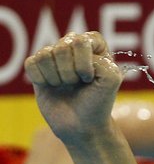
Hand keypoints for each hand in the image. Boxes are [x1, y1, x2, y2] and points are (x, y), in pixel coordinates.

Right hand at [23, 31, 122, 145]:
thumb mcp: (111, 80)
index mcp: (94, 47)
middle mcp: (73, 48)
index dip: (85, 60)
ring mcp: (54, 57)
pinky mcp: (37, 67)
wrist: (82, 125)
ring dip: (57, 77)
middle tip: (77, 84)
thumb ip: (101, 60)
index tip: (90, 77)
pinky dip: (42, 79)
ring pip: (45, 54)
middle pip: (63, 46)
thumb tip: (72, 54)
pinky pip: (31, 63)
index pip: (86, 39)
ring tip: (66, 87)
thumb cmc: (98, 102)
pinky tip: (51, 87)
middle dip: (71, 71)